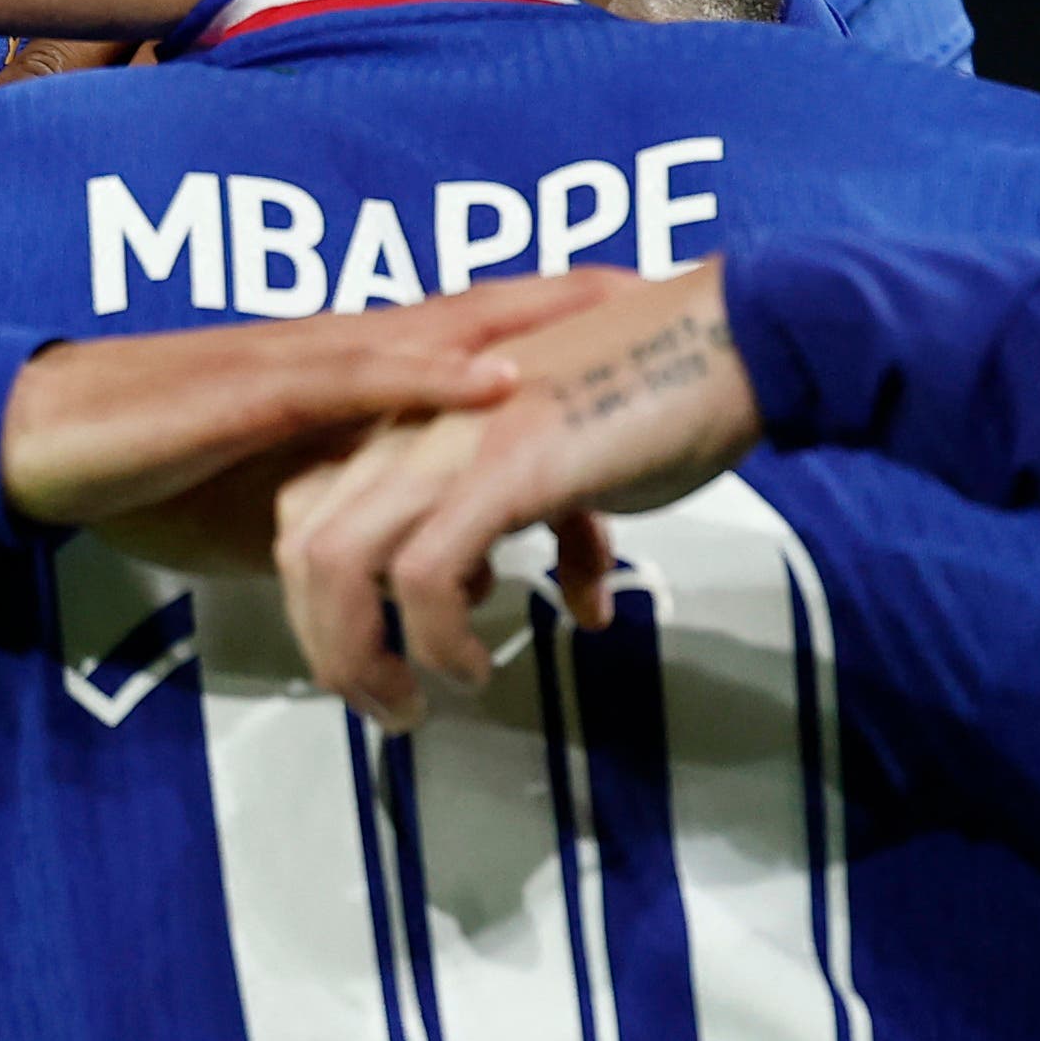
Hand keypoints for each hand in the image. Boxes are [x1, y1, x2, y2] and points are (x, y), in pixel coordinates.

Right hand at [3, 276, 635, 551]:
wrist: (48, 443)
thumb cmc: (162, 469)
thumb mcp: (293, 509)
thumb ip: (381, 522)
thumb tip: (471, 566)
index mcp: (345, 373)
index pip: (464, 333)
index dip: (547, 316)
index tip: (633, 298)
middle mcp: (335, 352)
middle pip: (470, 312)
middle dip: (563, 295)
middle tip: (662, 275)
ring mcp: (297, 364)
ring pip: (429, 333)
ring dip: (522, 322)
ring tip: (606, 306)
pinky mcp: (254, 392)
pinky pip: (356, 380)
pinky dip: (431, 379)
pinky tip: (494, 380)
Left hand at [268, 258, 759, 725]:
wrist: (735, 336)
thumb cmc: (666, 390)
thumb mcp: (577, 459)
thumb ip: (552, 517)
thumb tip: (572, 592)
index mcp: (426, 413)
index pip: (312, 504)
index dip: (322, 589)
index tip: (368, 652)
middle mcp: (418, 420)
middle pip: (304, 540)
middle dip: (327, 641)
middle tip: (381, 700)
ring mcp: (453, 438)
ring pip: (340, 561)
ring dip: (361, 654)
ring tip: (413, 703)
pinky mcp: (504, 465)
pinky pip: (424, 571)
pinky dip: (436, 637)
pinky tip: (473, 665)